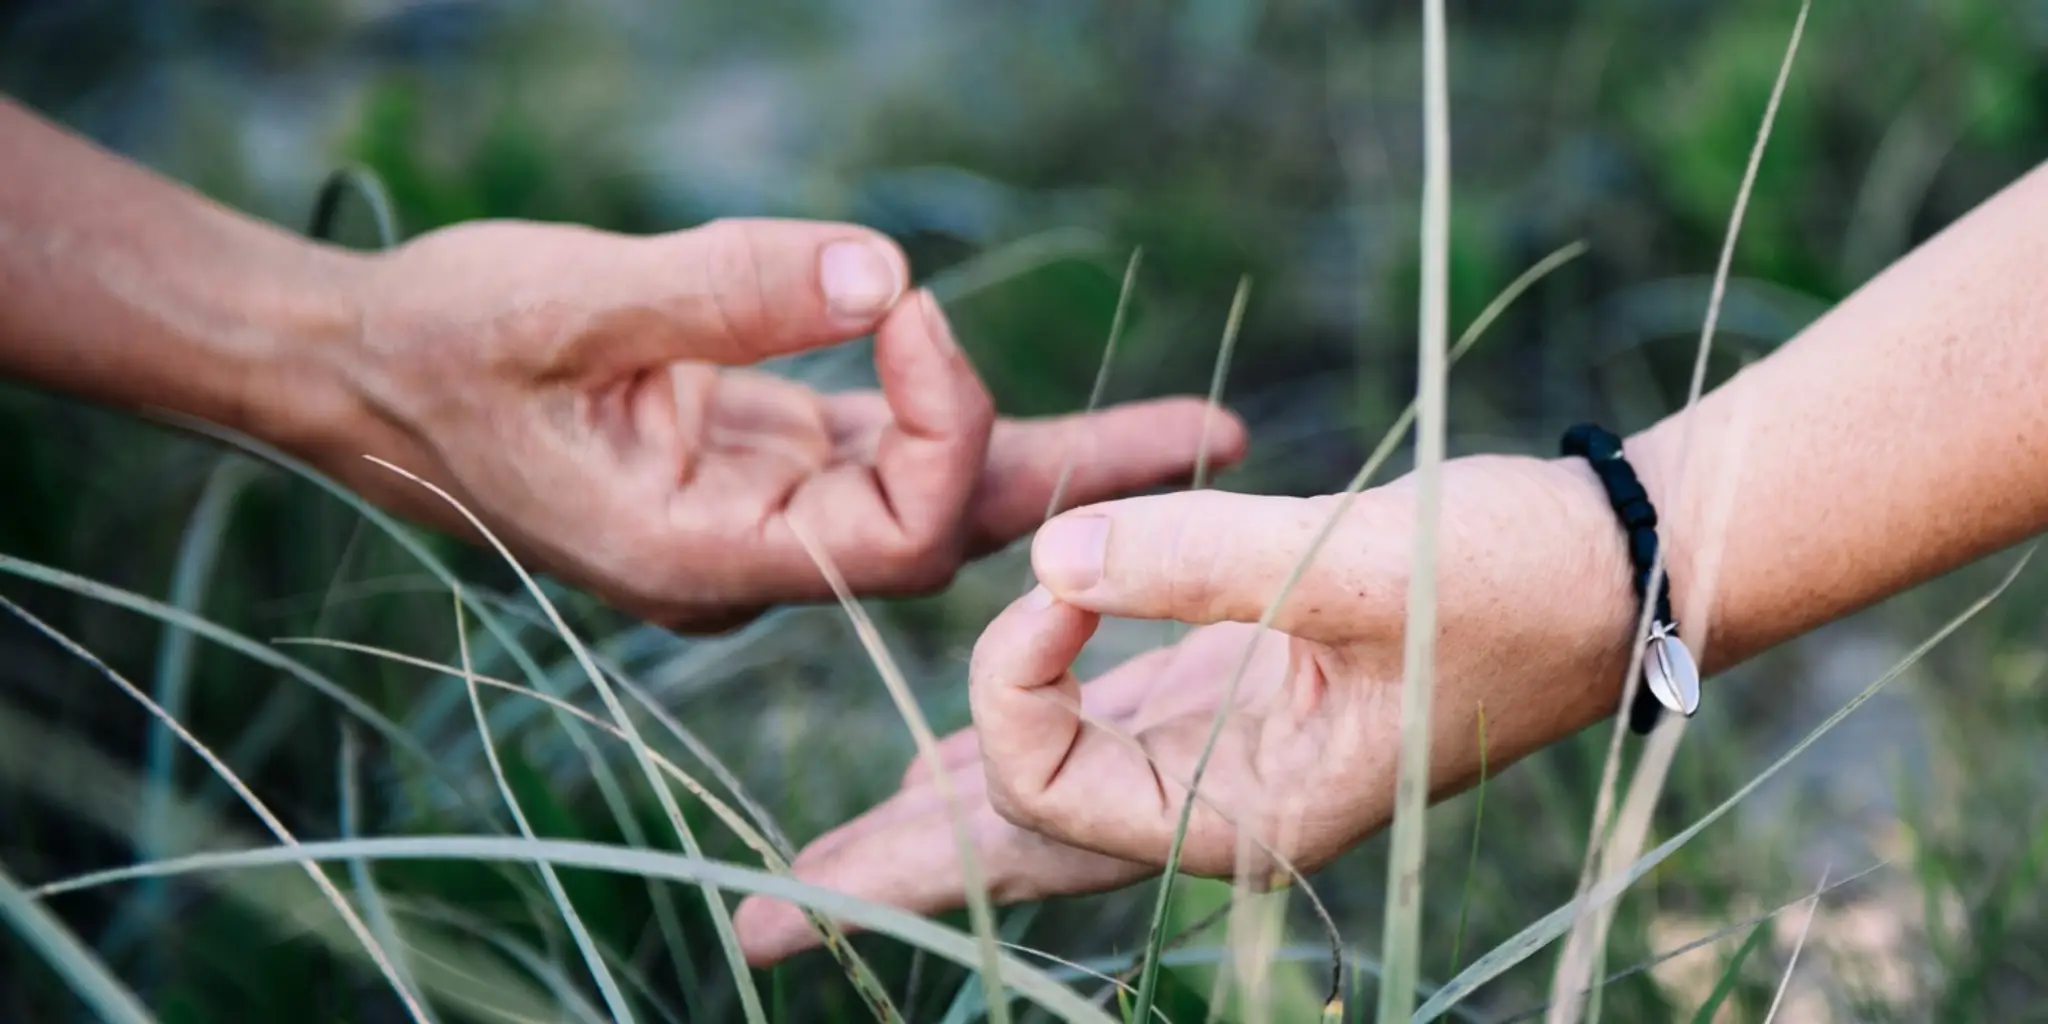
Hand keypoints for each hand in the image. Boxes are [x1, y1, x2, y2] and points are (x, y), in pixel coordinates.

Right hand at [309, 218, 1243, 629]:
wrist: (364, 371)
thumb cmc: (438, 346)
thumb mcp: (566, 301)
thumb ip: (728, 288)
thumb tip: (890, 266)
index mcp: (705, 556)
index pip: (897, 530)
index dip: (944, 416)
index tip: (904, 298)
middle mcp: (751, 557)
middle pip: (956, 532)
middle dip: (1085, 478)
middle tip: (1222, 437)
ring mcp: (761, 513)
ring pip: (934, 494)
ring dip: (1051, 452)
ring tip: (1191, 430)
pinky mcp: (759, 459)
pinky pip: (888, 448)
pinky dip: (959, 412)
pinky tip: (1051, 398)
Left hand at [733, 452, 1670, 963]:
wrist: (1620, 565)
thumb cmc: (1513, 575)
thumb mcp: (1355, 562)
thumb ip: (1195, 562)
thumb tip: (1042, 557)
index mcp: (1244, 814)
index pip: (1047, 780)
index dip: (1013, 670)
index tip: (1057, 560)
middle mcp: (1221, 810)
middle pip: (1017, 856)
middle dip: (886, 887)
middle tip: (753, 932)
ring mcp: (1226, 764)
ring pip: (1046, 810)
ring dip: (931, 837)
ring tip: (823, 881)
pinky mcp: (1236, 703)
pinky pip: (1094, 752)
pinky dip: (1012, 764)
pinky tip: (944, 780)